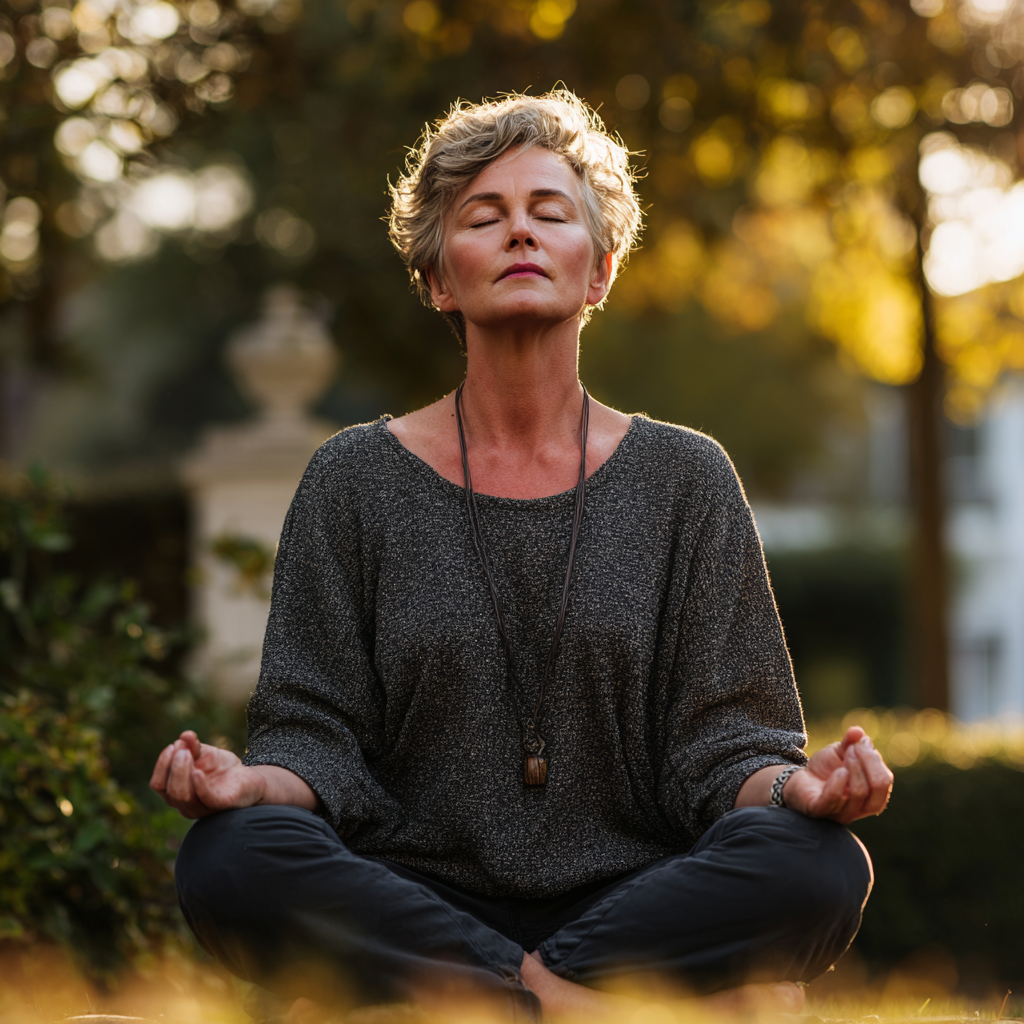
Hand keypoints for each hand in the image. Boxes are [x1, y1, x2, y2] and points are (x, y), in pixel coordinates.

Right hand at [150, 730, 264, 818]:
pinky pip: (206, 798)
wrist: (249, 778)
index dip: (162, 765)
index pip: (158, 784)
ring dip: (182, 773)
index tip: (173, 746)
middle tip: (183, 749)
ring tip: (188, 753)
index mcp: (176, 792)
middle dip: (174, 767)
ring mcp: (202, 808)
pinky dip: (200, 785)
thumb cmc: (221, 768)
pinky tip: (198, 772)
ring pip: (183, 797)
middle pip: (169, 791)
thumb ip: (193, 747)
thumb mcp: (206, 754)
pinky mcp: (221, 805)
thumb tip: (184, 735)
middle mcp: (185, 804)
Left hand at [783, 726, 892, 823]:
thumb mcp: (839, 752)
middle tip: (852, 748)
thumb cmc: (825, 769)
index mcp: (871, 796)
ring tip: (844, 755)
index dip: (874, 759)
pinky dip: (838, 783)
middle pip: (877, 789)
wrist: (798, 779)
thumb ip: (851, 742)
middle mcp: (860, 809)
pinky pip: (834, 799)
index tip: (859, 742)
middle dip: (868, 763)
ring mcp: (841, 812)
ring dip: (853, 768)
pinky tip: (839, 771)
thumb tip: (858, 732)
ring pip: (858, 793)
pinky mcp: (819, 811)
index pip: (884, 781)